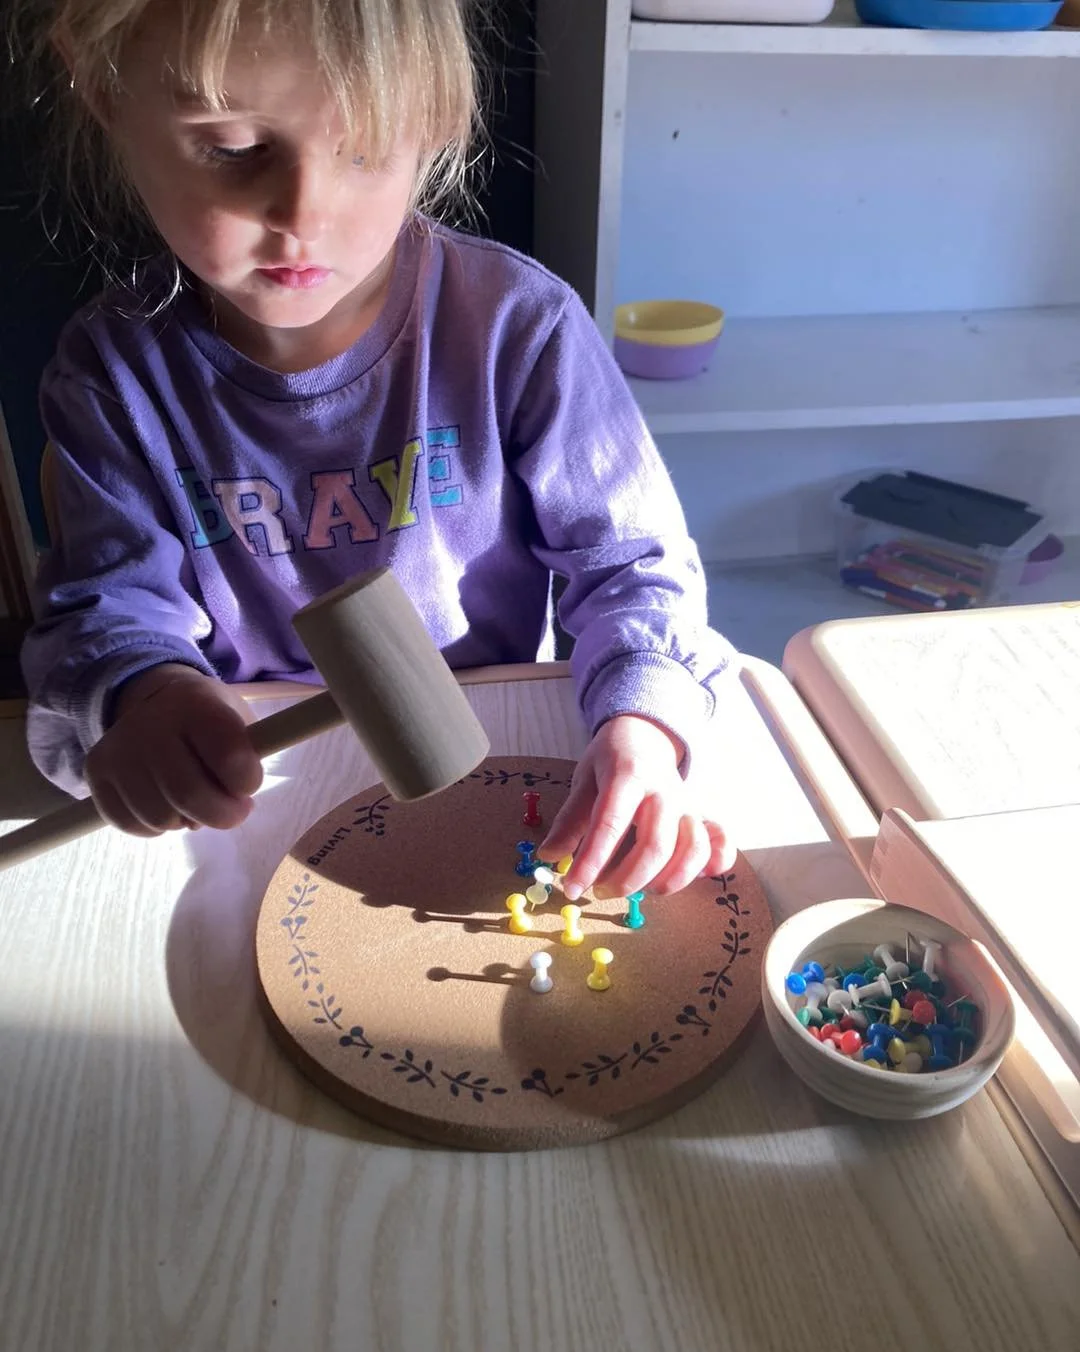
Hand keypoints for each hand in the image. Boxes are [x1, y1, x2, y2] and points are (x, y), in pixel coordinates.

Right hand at [85, 664, 261, 836]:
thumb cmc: (211, 723)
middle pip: (189, 795)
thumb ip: (244, 763)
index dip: (246, 782)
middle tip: (233, 811)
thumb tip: (222, 808)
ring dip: (186, 822)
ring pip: (159, 817)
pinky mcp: (96, 770)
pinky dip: (154, 828)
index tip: (248, 785)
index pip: (229, 757)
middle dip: (222, 815)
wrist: (160, 702)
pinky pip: (129, 823)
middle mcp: (151, 723)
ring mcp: (119, 747)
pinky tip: (165, 806)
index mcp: (198, 706)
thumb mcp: (241, 724)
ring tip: (192, 803)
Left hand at [540, 714, 735, 901]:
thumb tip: (549, 856)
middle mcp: (664, 791)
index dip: (590, 862)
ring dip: (666, 881)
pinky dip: (713, 865)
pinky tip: (694, 877)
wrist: (647, 734)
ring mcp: (688, 805)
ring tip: (639, 889)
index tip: (572, 888)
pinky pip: (720, 843)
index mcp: (628, 776)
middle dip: (626, 880)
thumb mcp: (584, 779)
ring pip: (691, 850)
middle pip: (655, 846)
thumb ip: (570, 820)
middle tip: (600, 891)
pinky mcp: (703, 816)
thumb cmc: (612, 759)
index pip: (610, 824)